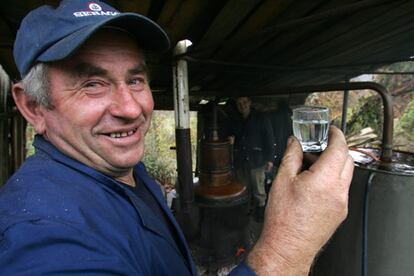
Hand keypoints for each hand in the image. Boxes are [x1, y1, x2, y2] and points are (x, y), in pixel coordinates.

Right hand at [247, 126, 353, 274]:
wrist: (287, 246)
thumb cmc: (283, 219)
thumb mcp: (282, 180)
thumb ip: (291, 156)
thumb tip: (294, 143)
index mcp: (325, 180)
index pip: (339, 149)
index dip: (336, 135)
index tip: (331, 130)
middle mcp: (338, 192)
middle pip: (346, 160)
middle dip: (336, 148)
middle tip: (319, 144)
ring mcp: (342, 203)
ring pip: (345, 175)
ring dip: (333, 164)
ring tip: (311, 165)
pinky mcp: (340, 212)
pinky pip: (341, 188)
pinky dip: (332, 178)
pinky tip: (313, 182)